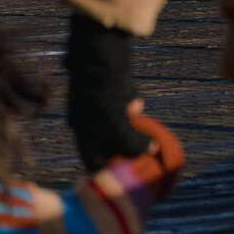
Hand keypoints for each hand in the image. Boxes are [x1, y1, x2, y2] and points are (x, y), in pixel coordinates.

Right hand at [66, 12, 150, 168]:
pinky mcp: (104, 90)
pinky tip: (134, 100)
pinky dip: (129, 104)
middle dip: (127, 146)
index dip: (111, 171)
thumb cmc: (105, 101)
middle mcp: (84, 122)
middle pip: (107, 144)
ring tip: (141, 122)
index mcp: (82, 135)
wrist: (99, 61)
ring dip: (131, 125)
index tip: (130, 172)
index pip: (94, 163)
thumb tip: (151, 150)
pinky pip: (119, 104)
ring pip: (117, 124)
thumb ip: (135, 145)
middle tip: (145, 149)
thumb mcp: (121, 130)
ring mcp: (93, 105)